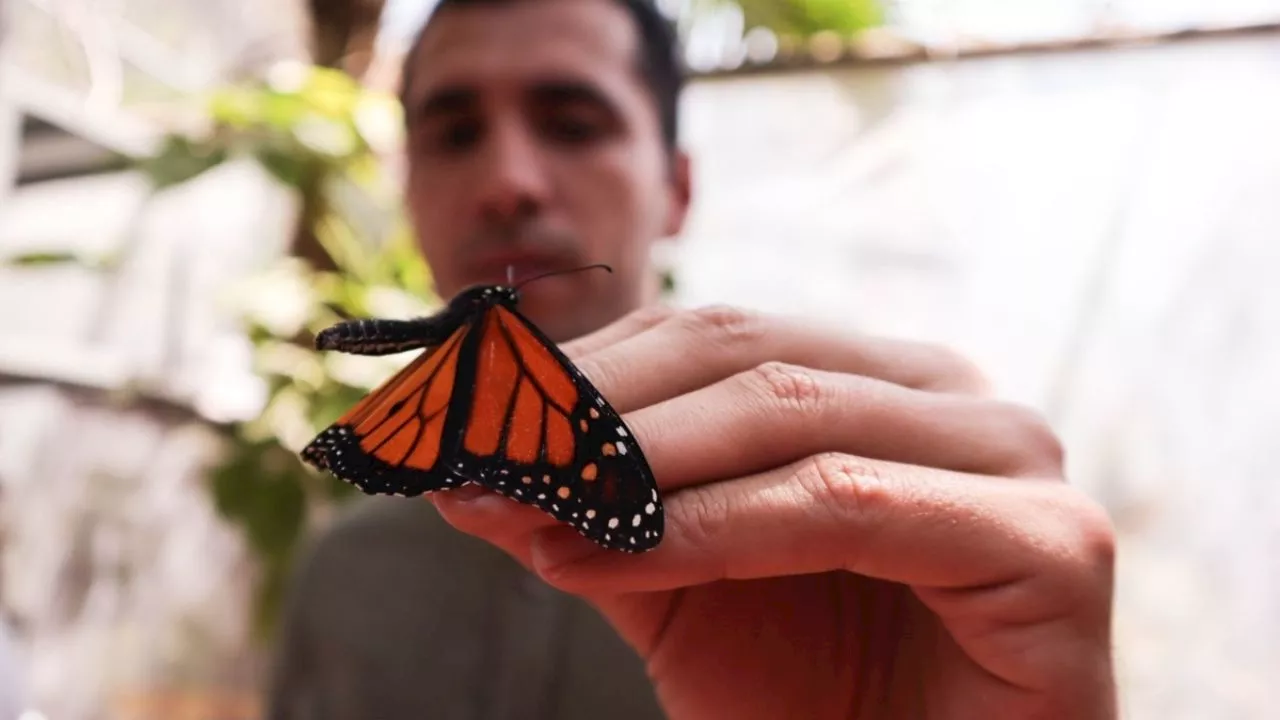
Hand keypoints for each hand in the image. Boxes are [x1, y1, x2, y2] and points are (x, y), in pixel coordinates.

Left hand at [432, 306, 1117, 719]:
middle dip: (593, 408)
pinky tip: (595, 559)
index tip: (461, 407)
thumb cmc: (818, 698)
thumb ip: (594, 511)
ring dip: (629, 465)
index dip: (586, 365)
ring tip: (517, 508)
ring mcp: (1015, 459)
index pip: (719, 333)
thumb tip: (467, 465)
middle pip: (748, 356)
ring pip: (790, 418)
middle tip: (472, 450)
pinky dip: (703, 529)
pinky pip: (837, 505)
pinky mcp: (1051, 544)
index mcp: (886, 380)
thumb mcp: (679, 583)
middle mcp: (959, 397)